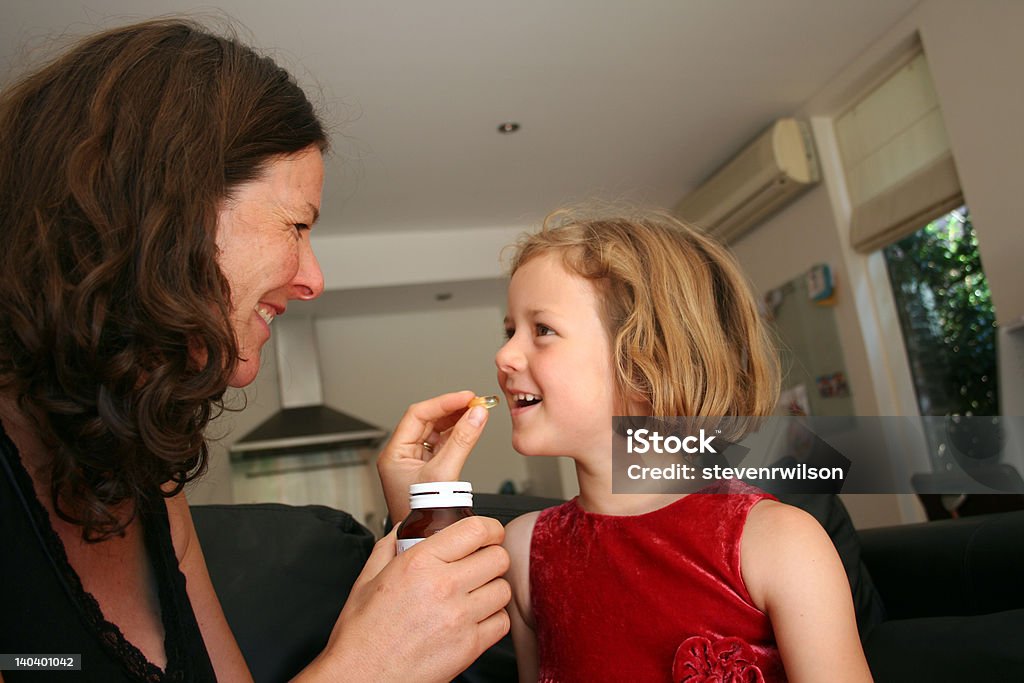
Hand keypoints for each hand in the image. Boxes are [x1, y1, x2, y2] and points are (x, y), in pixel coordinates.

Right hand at [307, 516, 510, 682]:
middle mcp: (443, 587)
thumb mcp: (367, 579)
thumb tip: (403, 529)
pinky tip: (475, 617)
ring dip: (493, 588)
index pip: (476, 530)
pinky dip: (493, 618)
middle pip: (498, 558)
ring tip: (475, 593)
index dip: (490, 528)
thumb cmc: (362, 635)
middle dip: (492, 557)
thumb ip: (389, 547)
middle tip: (480, 563)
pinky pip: (502, 622)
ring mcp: (460, 618)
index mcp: (419, 563)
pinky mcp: (469, 646)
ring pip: (503, 589)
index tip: (490, 533)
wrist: (362, 678)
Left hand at [377, 390, 489, 522]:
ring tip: (476, 413)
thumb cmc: (423, 517)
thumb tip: (477, 415)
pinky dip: (457, 435)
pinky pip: (443, 445)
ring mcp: (415, 463)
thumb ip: (462, 441)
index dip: (443, 402)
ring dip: (456, 421)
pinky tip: (470, 428)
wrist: (425, 542)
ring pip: (436, 432)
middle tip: (475, 402)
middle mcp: (402, 456)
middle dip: (452, 410)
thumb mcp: (443, 473)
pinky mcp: (429, 471)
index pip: (418, 415)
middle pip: (427, 421)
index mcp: (394, 454)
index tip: (466, 398)